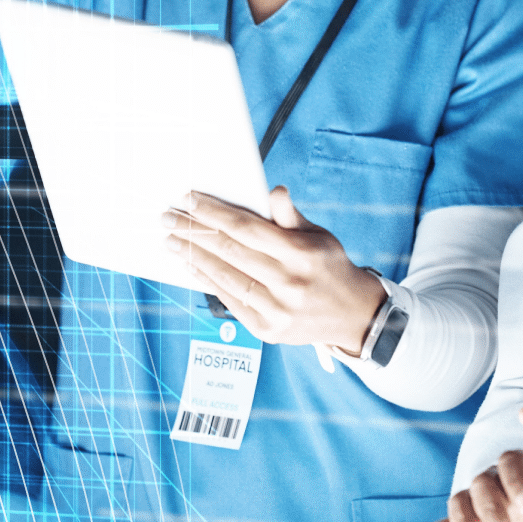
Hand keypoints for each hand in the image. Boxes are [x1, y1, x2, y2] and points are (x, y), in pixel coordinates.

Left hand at [162, 186, 387, 352]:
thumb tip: (274, 191)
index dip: (213, 212)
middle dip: (194, 231)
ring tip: (172, 240)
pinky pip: (229, 300)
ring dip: (193, 256)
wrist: (353, 316)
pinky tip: (192, 265)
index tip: (189, 200)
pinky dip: (207, 280)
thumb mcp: (319, 236)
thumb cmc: (331, 269)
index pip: (246, 228)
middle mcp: (288, 282)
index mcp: (301, 253)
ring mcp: (277, 309)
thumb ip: (290, 216)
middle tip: (169, 217)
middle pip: (229, 251)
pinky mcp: (267, 329)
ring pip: (224, 276)